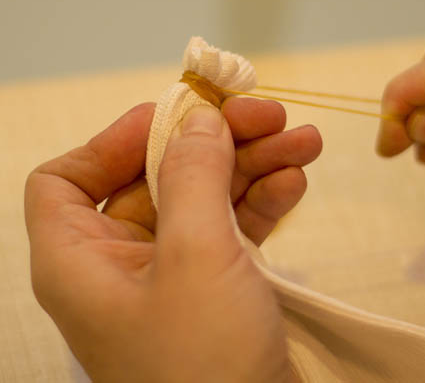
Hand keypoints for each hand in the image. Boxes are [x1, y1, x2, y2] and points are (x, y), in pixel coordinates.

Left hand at [25, 99, 320, 381]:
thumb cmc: (205, 359)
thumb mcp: (197, 256)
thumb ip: (194, 176)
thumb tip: (199, 117)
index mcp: (81, 260)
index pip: (67, 179)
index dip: (115, 139)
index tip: (177, 115)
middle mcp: (120, 265)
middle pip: (157, 179)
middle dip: (216, 143)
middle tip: (273, 115)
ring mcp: (172, 277)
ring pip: (206, 200)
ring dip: (253, 167)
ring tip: (307, 142)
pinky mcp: (215, 289)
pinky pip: (234, 231)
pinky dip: (264, 204)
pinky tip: (298, 182)